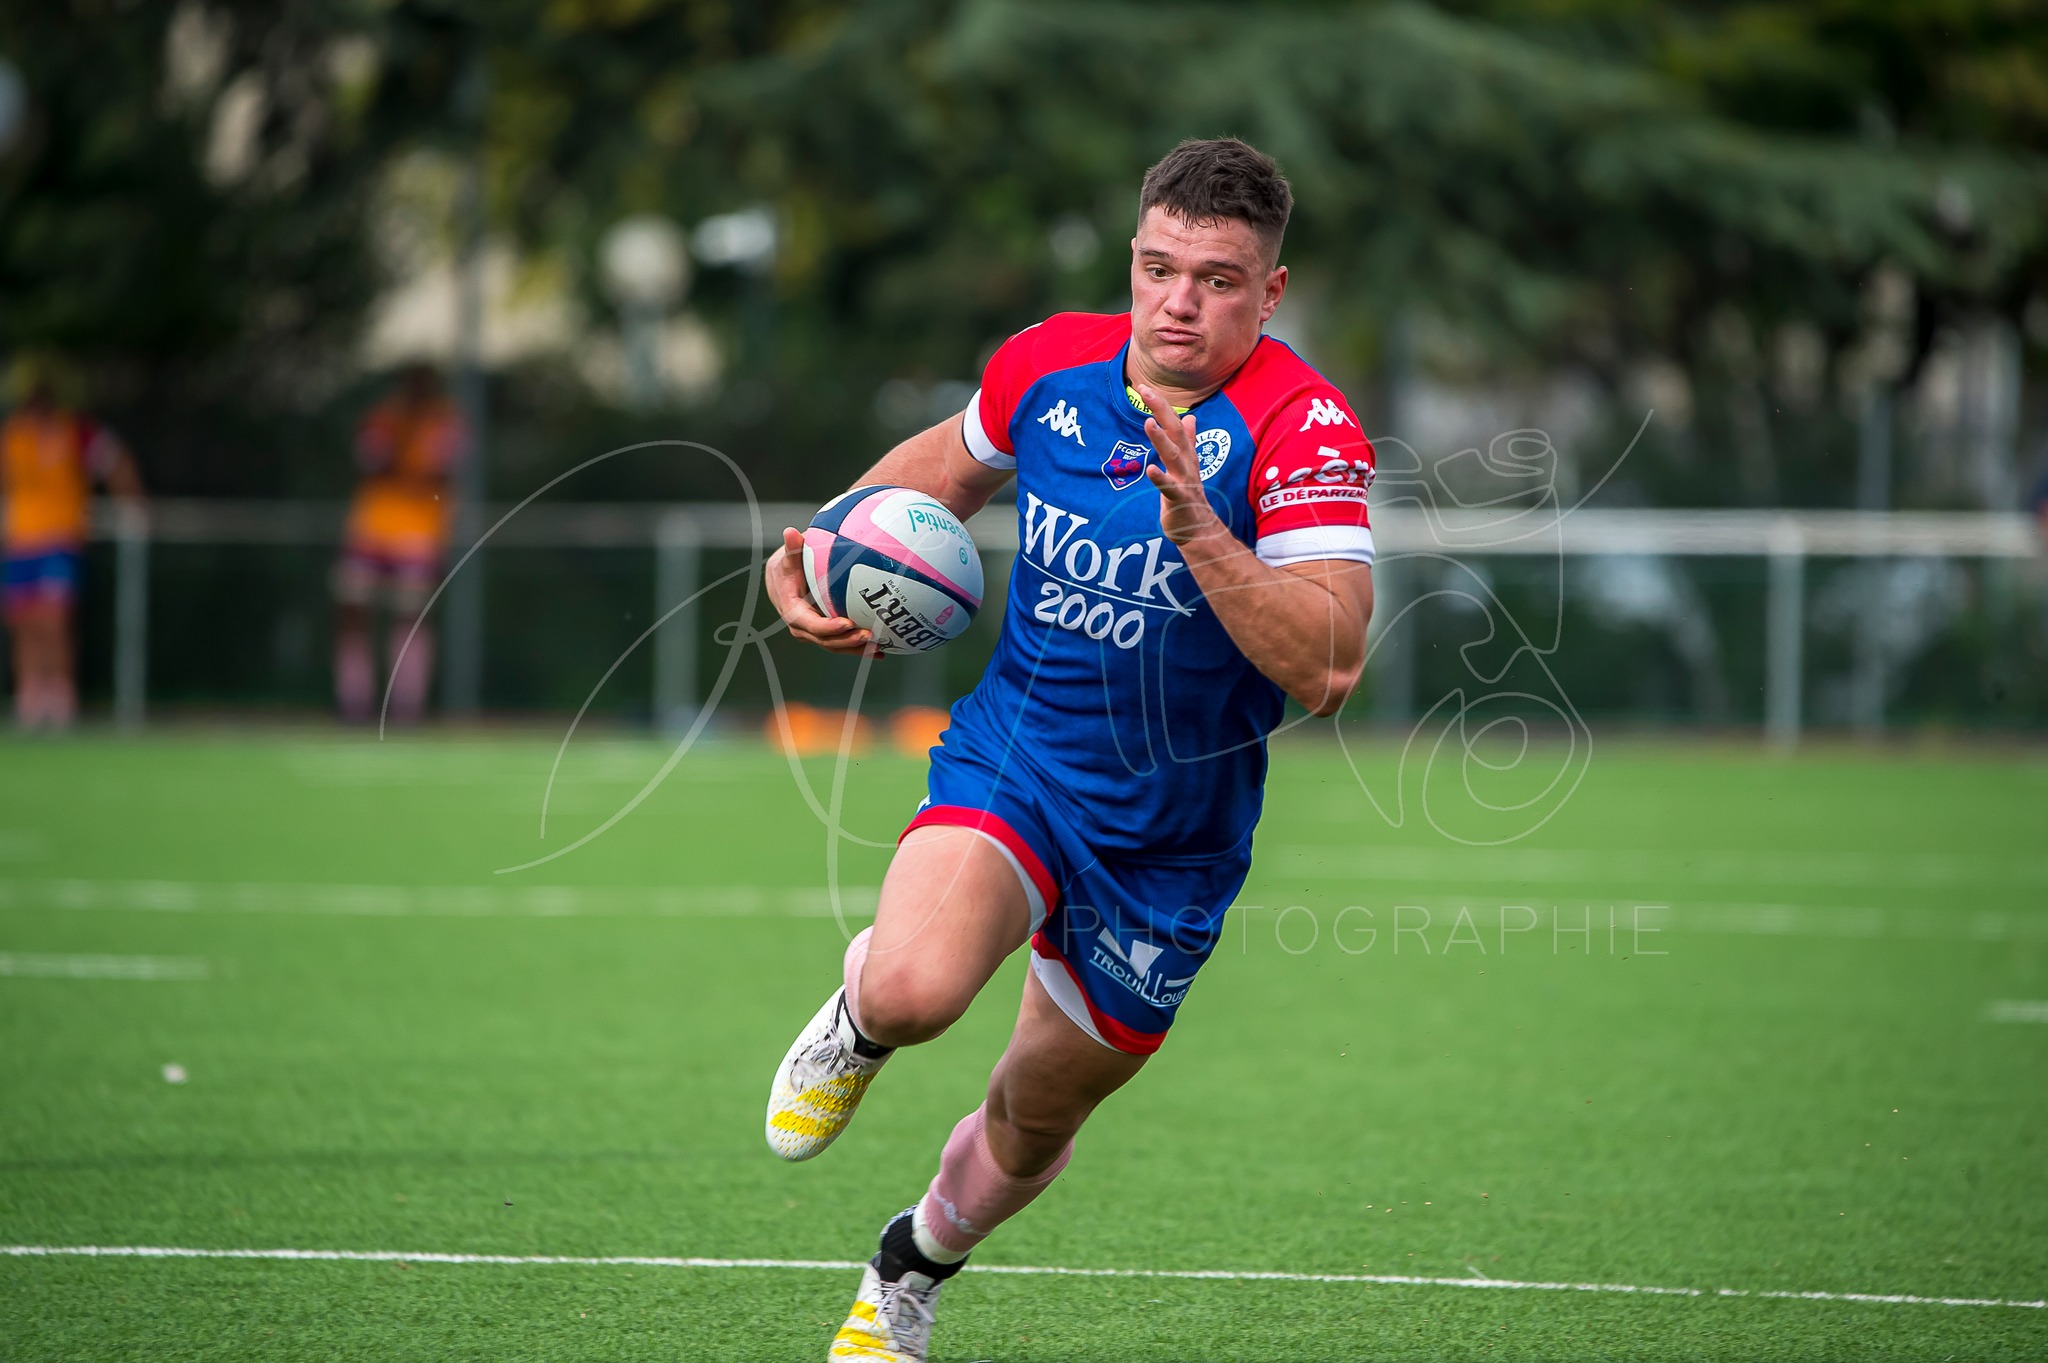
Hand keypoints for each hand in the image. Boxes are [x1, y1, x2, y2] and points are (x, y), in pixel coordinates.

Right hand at [765, 527, 881, 656]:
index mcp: (792, 610)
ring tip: (879, 647)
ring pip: (836, 646)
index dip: (828, 627)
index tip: (847, 623)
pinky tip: (882, 650)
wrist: (783, 581)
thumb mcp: (789, 558)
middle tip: (869, 634)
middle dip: (847, 641)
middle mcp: (802, 627)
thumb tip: (791, 532)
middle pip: (825, 640)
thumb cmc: (788, 567)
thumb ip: (792, 548)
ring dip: (857, 649)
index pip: (809, 623)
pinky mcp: (826, 634)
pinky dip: (860, 648)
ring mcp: (814, 633)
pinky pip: (842, 643)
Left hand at [1138, 383, 1223, 545]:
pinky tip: (1150, 469)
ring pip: (1173, 455)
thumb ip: (1189, 440)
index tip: (1144, 386)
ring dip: (1161, 439)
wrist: (1198, 529)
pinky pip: (1169, 487)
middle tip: (1146, 391)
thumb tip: (1191, 418)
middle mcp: (1187, 462)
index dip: (1161, 404)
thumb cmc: (1189, 496)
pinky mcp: (1179, 499)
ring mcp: (1184, 480)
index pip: (1174, 423)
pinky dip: (1160, 478)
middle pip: (1176, 431)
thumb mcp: (1189, 464)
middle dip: (1162, 410)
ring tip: (1148, 422)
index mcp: (1186, 453)